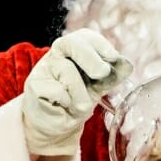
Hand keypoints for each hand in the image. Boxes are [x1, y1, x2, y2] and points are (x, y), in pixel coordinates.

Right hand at [22, 28, 131, 155]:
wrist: (56, 124)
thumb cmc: (76, 101)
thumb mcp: (97, 88)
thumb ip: (110, 77)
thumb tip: (126, 66)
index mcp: (74, 51)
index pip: (85, 37)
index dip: (100, 44)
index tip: (113, 57)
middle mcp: (57, 55)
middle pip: (71, 43)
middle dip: (91, 58)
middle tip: (102, 72)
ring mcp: (44, 69)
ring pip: (67, 70)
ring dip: (81, 93)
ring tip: (80, 106)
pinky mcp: (34, 86)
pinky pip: (56, 90)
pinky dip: (67, 101)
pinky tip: (64, 107)